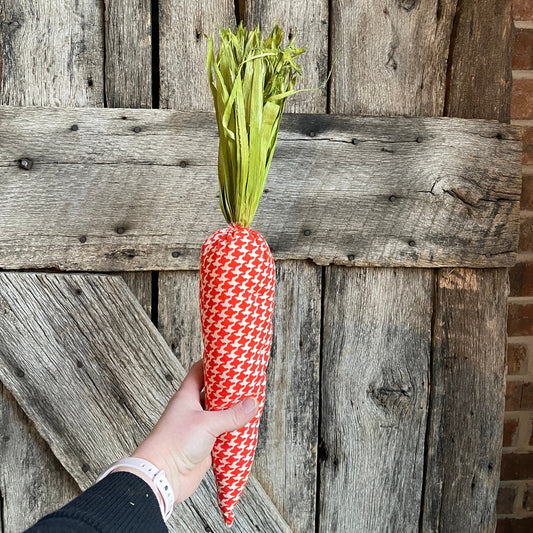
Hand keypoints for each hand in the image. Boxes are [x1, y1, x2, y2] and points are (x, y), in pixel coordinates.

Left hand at [128, 360, 256, 502]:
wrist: (162, 477)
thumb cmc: (174, 443)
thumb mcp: (207, 423)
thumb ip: (231, 415)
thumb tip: (252, 404)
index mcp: (186, 396)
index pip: (199, 371)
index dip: (212, 363)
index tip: (228, 358)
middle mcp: (192, 410)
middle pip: (213, 393)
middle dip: (229, 389)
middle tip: (247, 382)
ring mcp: (198, 429)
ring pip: (219, 416)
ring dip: (233, 413)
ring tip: (251, 405)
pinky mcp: (204, 447)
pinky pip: (222, 436)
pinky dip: (233, 433)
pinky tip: (245, 430)